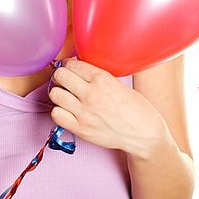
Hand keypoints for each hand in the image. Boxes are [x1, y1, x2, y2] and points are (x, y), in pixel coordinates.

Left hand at [48, 58, 166, 156]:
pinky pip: (56, 114)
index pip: (72, 64)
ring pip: (55, 94)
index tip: (69, 67)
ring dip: (59, 93)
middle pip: (60, 76)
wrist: (144, 134)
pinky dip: (59, 111)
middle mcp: (91, 94)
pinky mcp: (81, 129)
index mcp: (102, 79)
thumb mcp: (119, 84)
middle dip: (61, 76)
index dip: (68, 64)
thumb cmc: (136, 109)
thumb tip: (78, 69)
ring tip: (66, 96)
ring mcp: (84, 112)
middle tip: (65, 80)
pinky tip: (68, 111)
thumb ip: (98, 77)